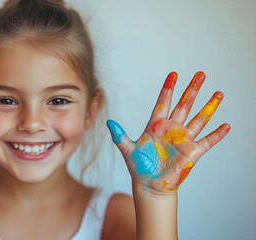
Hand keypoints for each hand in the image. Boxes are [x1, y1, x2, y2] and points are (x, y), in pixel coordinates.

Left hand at [107, 72, 229, 192]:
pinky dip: (216, 135)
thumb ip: (119, 136)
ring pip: (198, 119)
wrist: (149, 184)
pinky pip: (207, 141)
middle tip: (201, 74)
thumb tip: (109, 123)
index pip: (163, 102)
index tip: (173, 74)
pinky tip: (226, 125)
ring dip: (209, 107)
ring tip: (218, 93)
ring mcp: (183, 140)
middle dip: (192, 89)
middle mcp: (171, 129)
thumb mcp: (127, 150)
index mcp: (155, 126)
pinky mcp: (192, 152)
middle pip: (184, 105)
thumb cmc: (138, 167)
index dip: (168, 88)